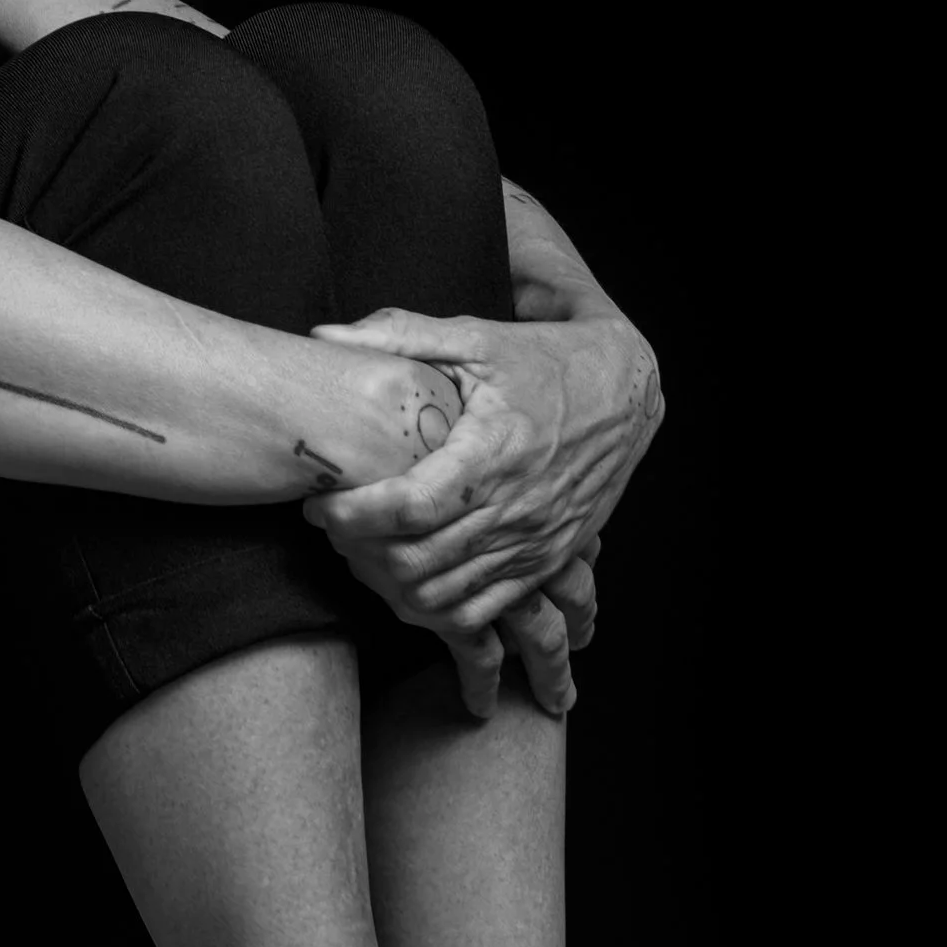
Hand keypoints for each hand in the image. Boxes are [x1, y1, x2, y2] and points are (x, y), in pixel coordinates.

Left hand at [306, 309, 661, 716]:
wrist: (629, 395)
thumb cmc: (546, 362)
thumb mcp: (477, 338)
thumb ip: (400, 336)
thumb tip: (325, 333)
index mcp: (493, 452)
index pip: (410, 507)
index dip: (353, 514)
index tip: (317, 503)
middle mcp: (515, 509)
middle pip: (416, 562)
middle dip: (357, 551)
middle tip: (330, 524)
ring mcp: (532, 543)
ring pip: (440, 597)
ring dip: (386, 584)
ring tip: (360, 549)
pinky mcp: (544, 563)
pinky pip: (479, 612)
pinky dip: (432, 610)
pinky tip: (404, 579)